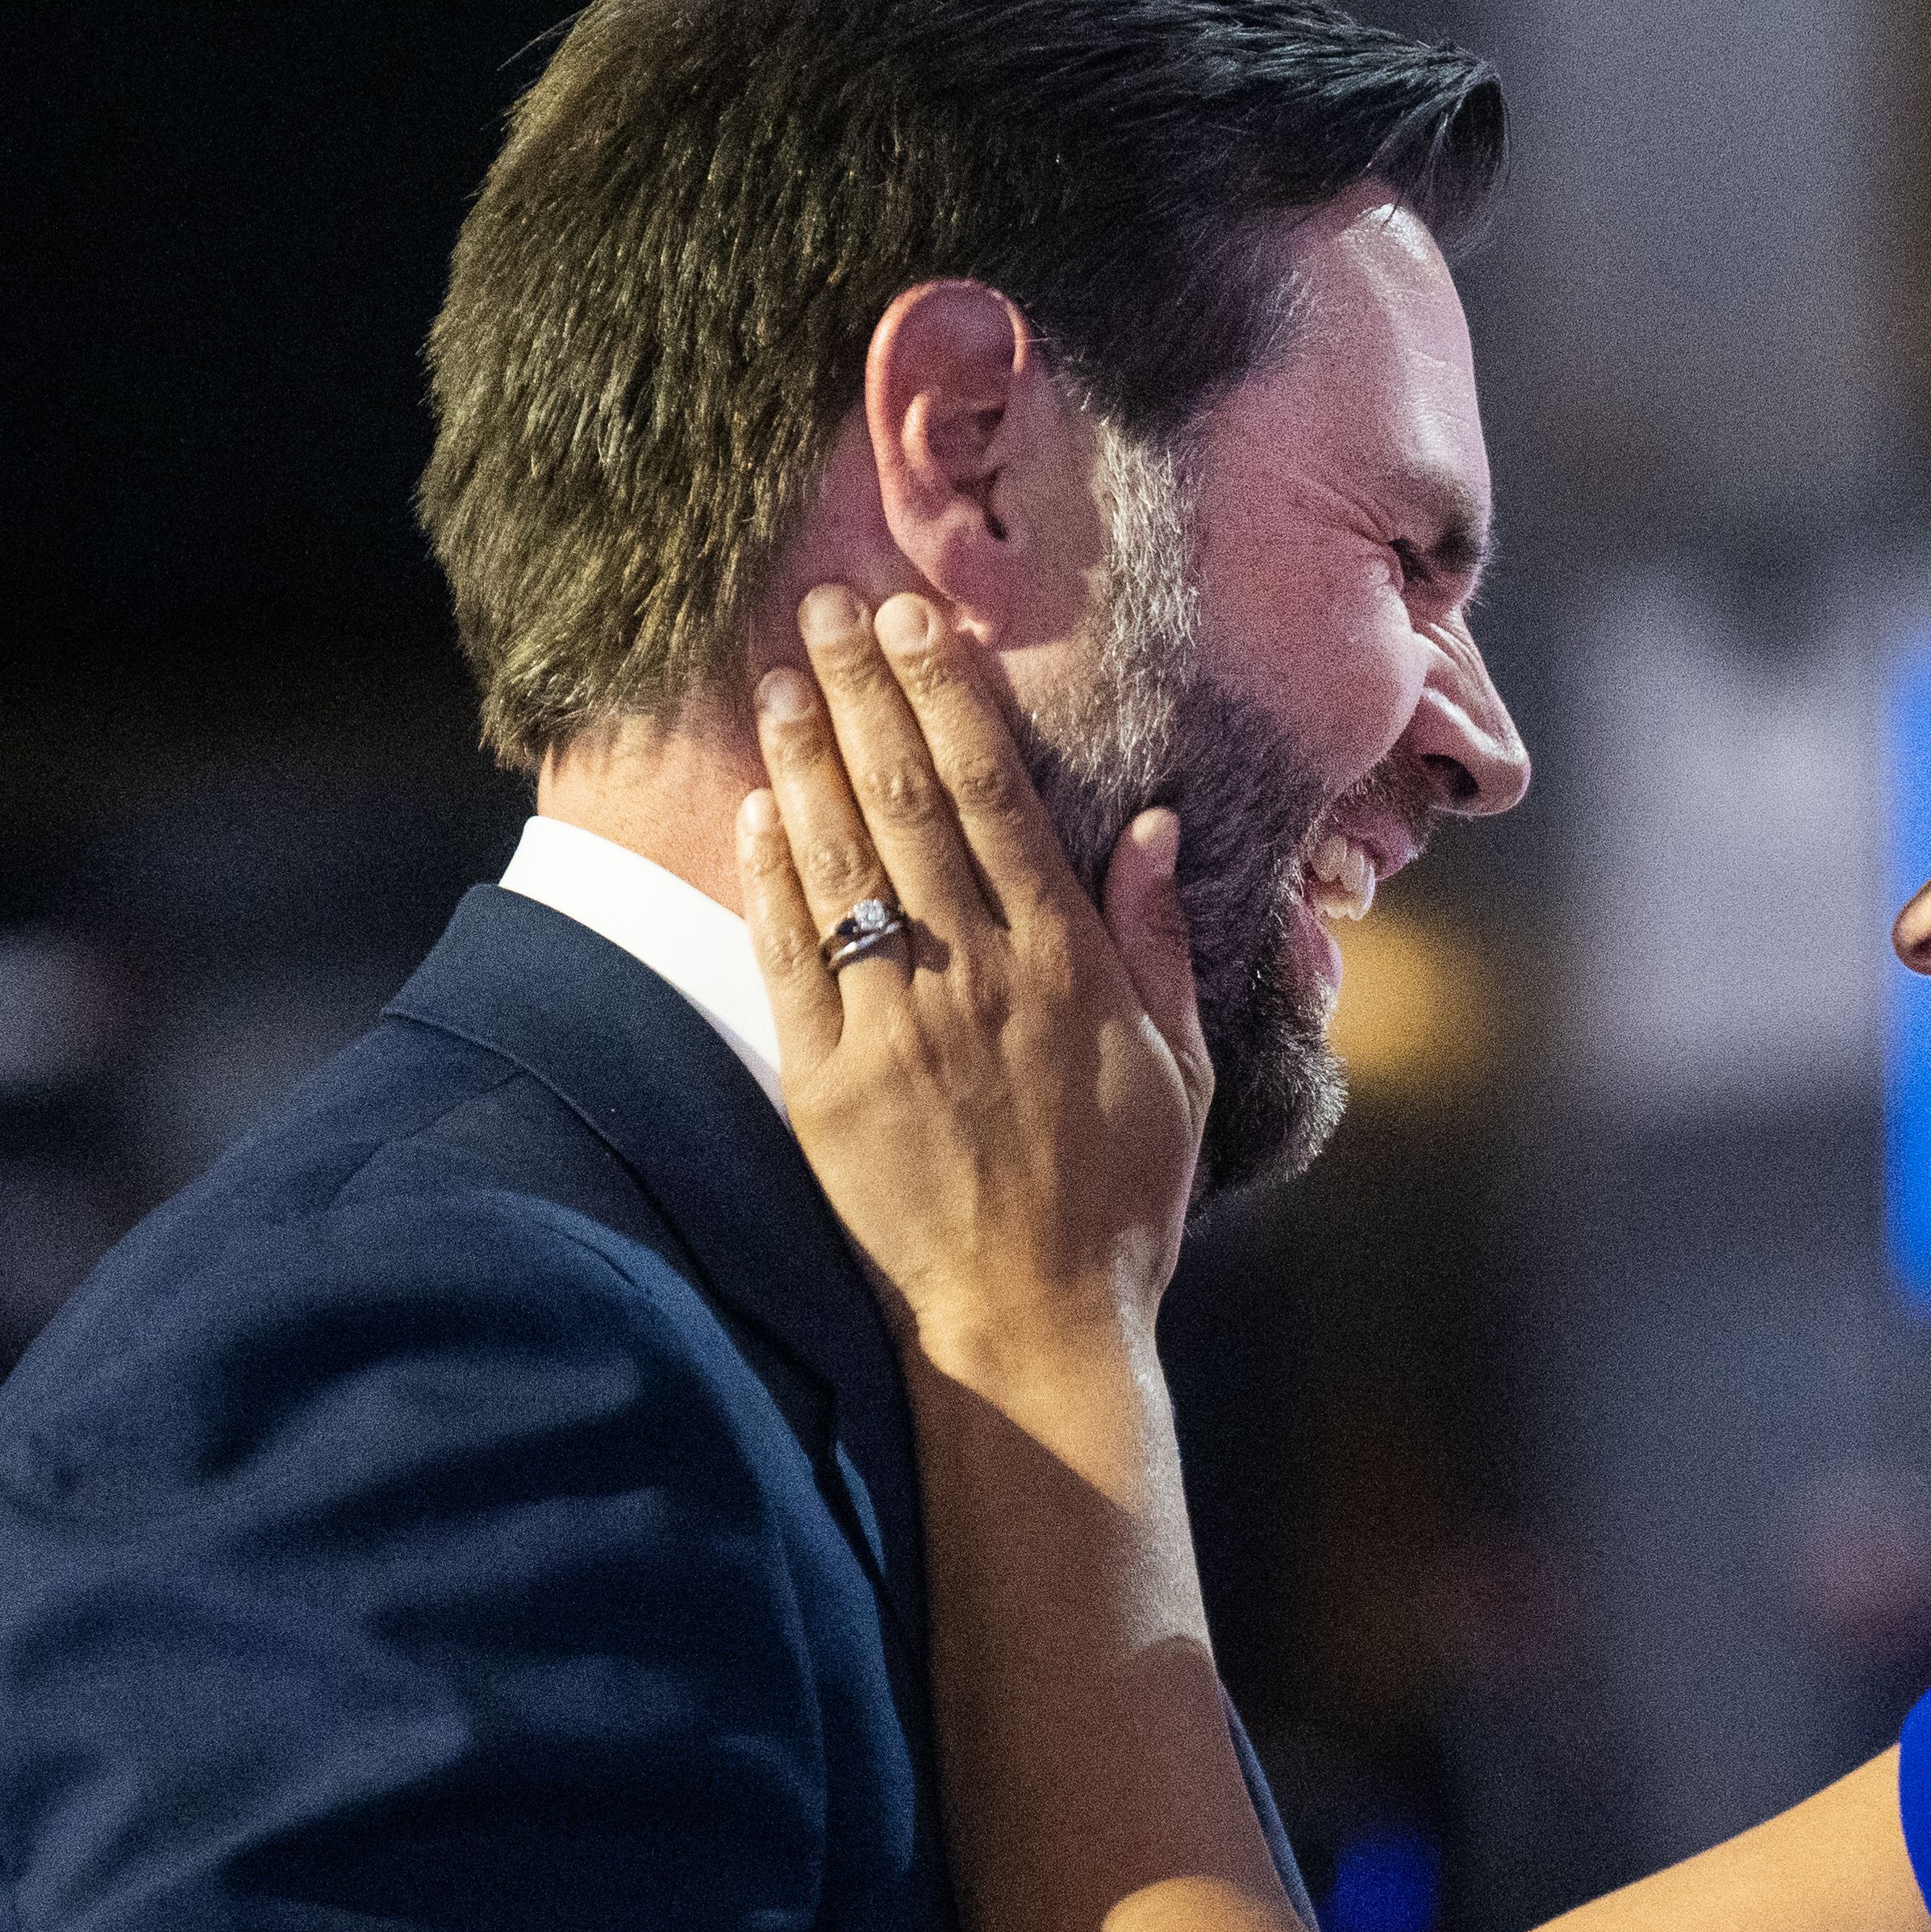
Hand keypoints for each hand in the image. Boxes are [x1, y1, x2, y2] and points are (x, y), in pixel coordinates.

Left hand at [736, 585, 1210, 1358]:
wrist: (1033, 1326)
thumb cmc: (1118, 1203)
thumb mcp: (1177, 1070)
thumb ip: (1159, 943)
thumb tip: (1147, 823)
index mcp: (1066, 967)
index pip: (998, 799)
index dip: (950, 699)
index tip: (918, 621)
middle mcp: (979, 980)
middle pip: (909, 805)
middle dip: (865, 695)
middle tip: (826, 605)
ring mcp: (897, 1029)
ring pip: (843, 866)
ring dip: (806, 762)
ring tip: (777, 676)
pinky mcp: (828, 1085)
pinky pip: (790, 959)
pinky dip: (770, 878)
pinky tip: (753, 808)